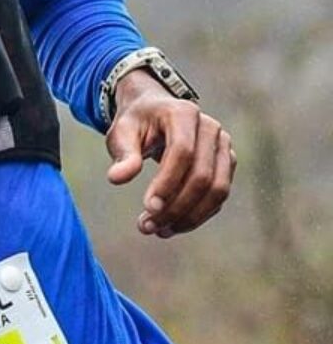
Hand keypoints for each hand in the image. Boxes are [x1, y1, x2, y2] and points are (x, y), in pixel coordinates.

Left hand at [105, 70, 236, 237]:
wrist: (155, 112)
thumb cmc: (137, 123)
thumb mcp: (122, 132)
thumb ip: (123, 154)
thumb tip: (116, 178)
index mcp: (183, 113)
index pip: (183, 152)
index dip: (167, 182)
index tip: (148, 207)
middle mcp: (211, 128)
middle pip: (202, 175)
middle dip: (176, 206)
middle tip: (147, 227)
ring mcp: (223, 146)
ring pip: (217, 189)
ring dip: (190, 217)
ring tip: (159, 231)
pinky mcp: (226, 163)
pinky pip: (218, 195)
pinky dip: (198, 215)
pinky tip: (172, 226)